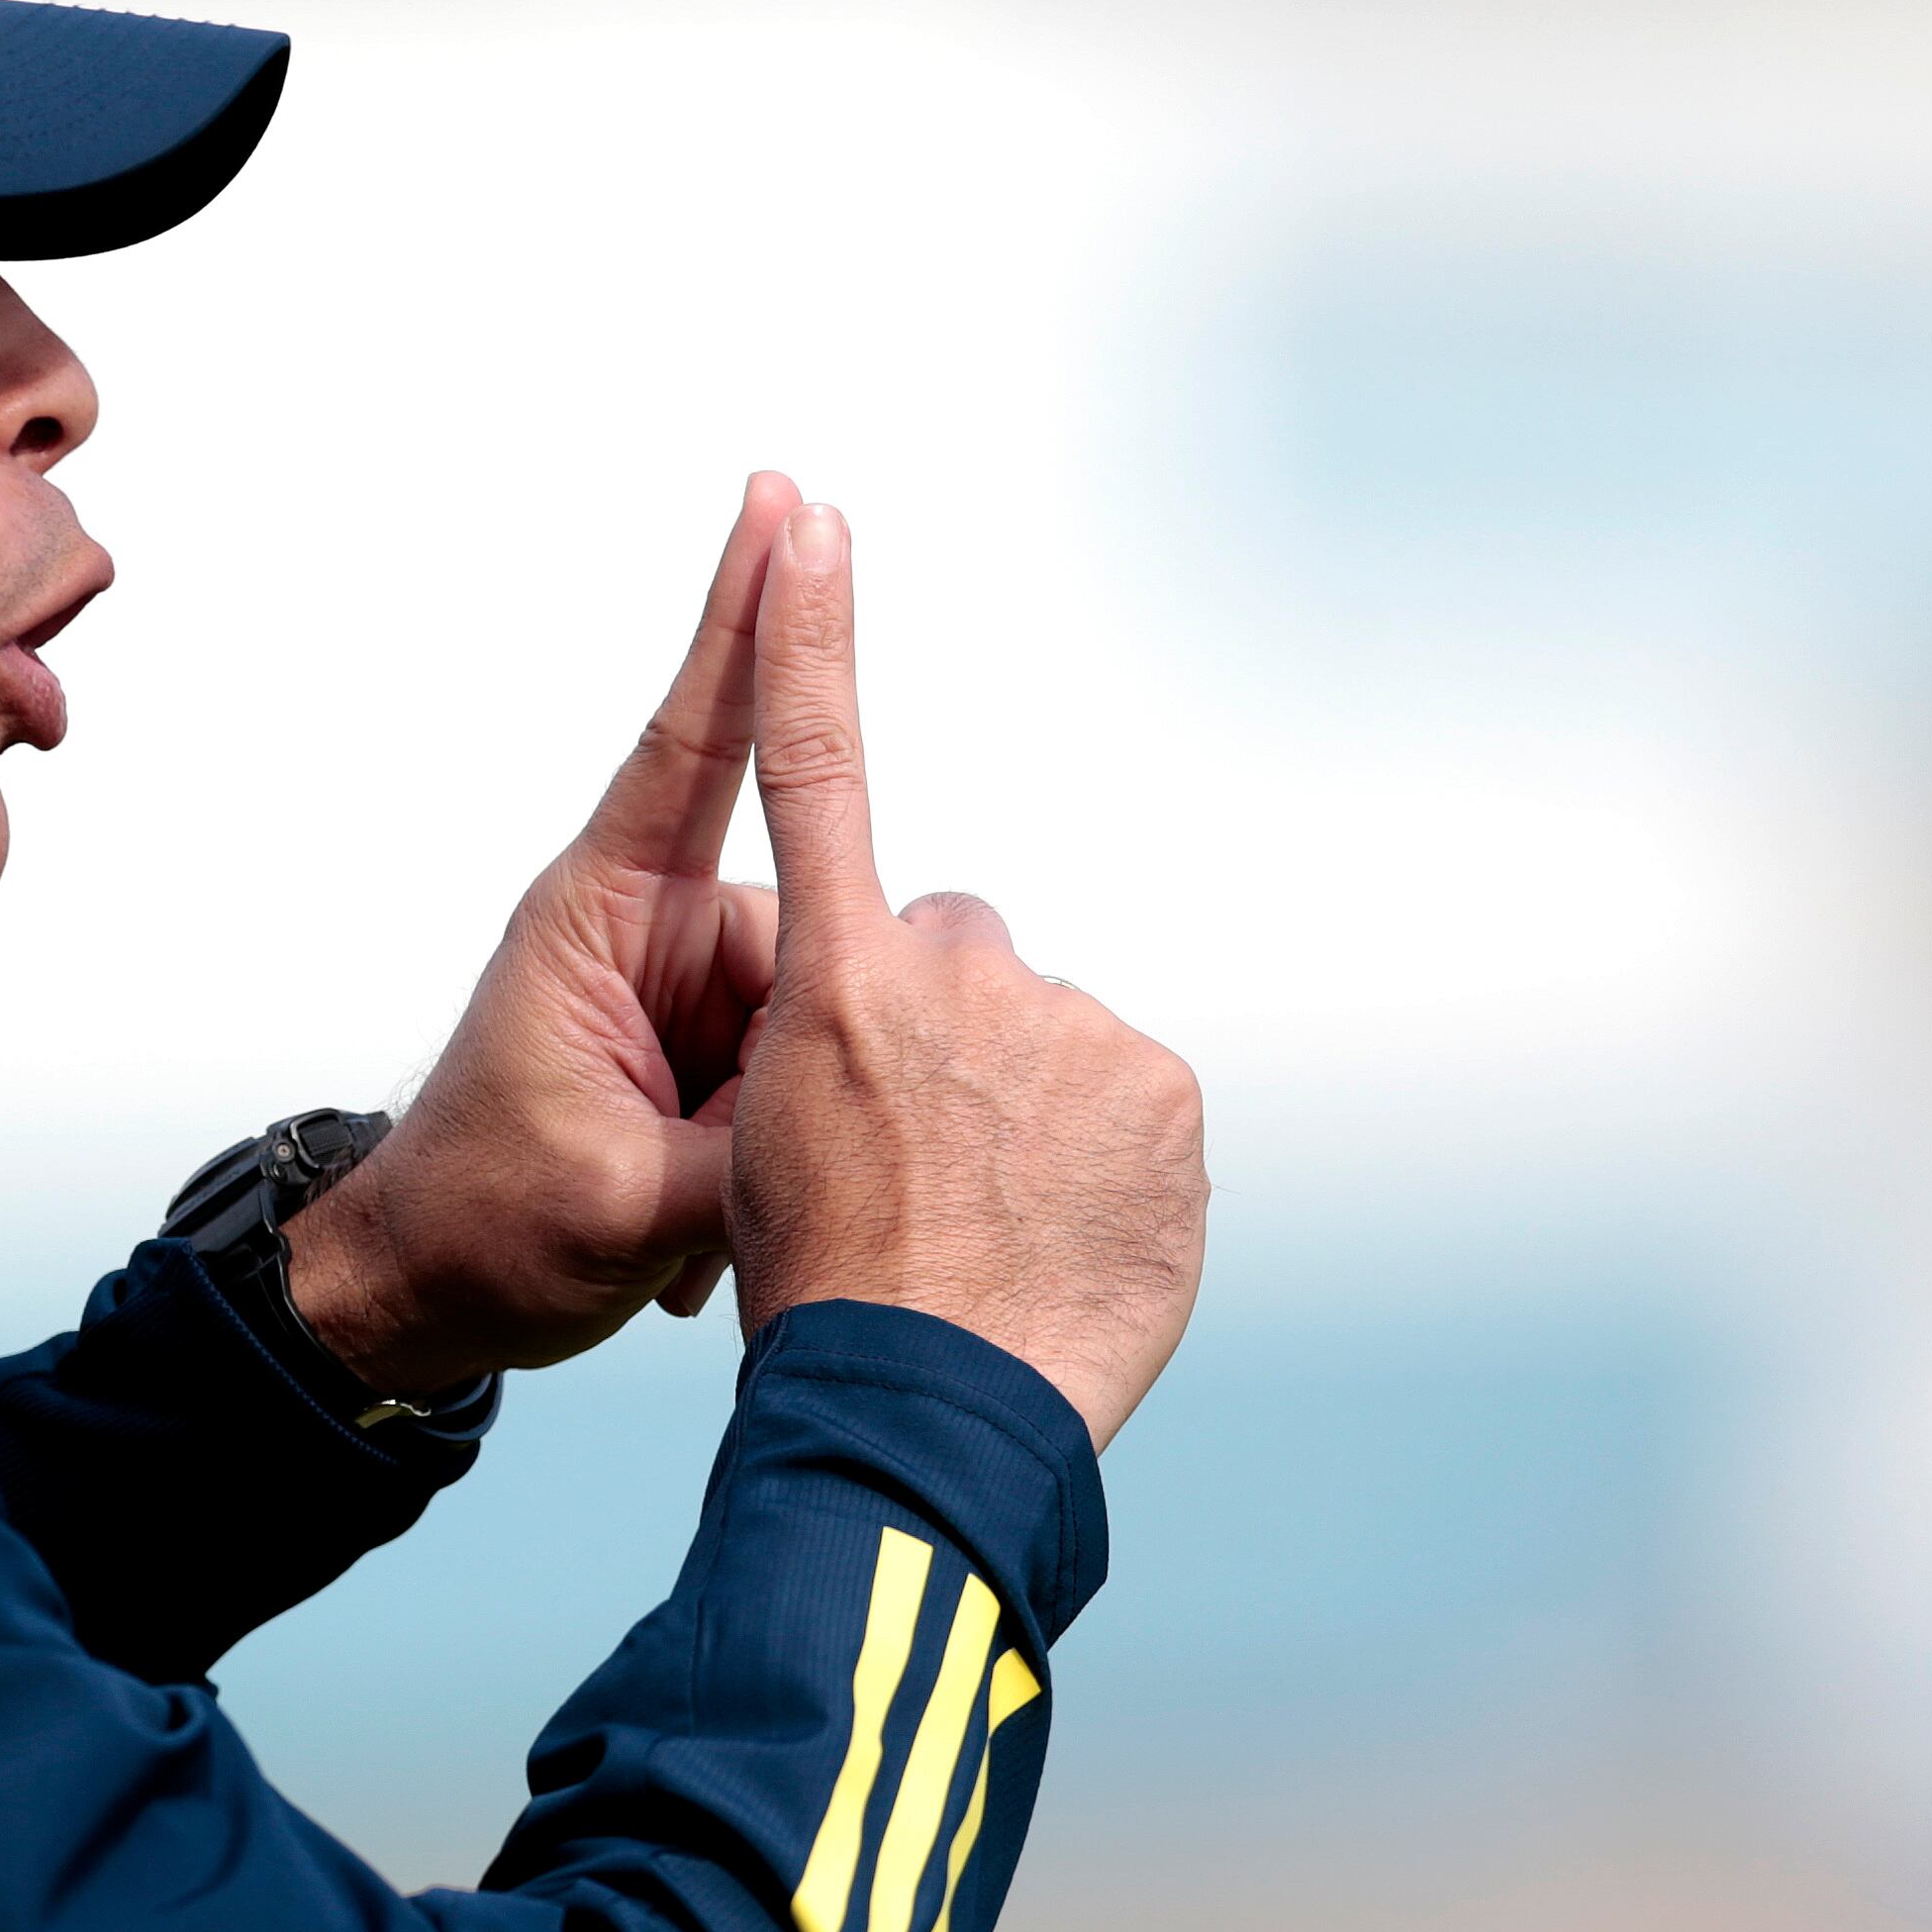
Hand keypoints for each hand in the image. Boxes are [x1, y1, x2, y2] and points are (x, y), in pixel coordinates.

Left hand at [280, 477, 801, 1396]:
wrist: (422, 1290)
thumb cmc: (483, 1224)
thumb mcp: (628, 1203)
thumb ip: (760, 1146)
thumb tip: (860, 1103)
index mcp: (602, 919)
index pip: (694, 743)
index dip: (749, 624)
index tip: (788, 510)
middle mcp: (649, 930)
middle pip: (806, 927)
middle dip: (784, 1056)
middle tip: (698, 1164)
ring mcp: (679, 990)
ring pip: (807, 1017)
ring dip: (766, 1128)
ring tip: (675, 1212)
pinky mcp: (702, 1047)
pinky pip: (784, 1075)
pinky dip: (758, 1157)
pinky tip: (688, 1227)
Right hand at [721, 500, 1204, 1449]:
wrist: (929, 1408)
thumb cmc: (828, 1297)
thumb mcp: (773, 1152)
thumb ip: (837, 1055)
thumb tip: (915, 1051)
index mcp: (834, 985)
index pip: (818, 774)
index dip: (810, 640)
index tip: (808, 523)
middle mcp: (951, 978)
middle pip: (960, 954)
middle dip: (951, 1027)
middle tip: (924, 1158)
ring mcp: (1066, 1029)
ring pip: (1047, 1037)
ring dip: (1031, 1105)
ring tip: (997, 1222)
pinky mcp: (1158, 1087)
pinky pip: (1126, 1098)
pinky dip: (1107, 1157)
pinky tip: (1064, 1237)